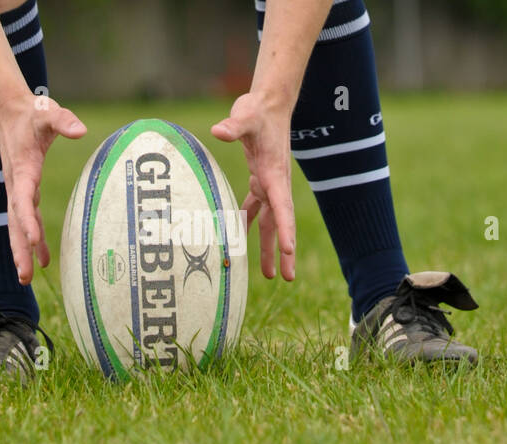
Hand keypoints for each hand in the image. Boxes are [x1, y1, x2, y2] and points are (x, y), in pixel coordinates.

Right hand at [0, 93, 86, 283]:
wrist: (9, 111)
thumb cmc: (31, 113)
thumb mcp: (47, 112)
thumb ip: (64, 121)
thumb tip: (82, 130)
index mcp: (22, 169)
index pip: (22, 199)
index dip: (26, 220)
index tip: (33, 239)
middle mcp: (16, 185)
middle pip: (15, 222)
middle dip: (19, 249)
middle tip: (25, 275)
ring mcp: (18, 190)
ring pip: (17, 226)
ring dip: (22, 252)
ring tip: (26, 279)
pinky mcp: (23, 191)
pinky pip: (27, 221)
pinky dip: (33, 241)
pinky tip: (43, 260)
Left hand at [212, 92, 295, 280]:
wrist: (268, 103)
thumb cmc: (257, 110)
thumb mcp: (245, 116)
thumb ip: (233, 126)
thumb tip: (218, 130)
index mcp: (274, 174)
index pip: (282, 207)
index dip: (285, 230)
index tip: (288, 251)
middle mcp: (274, 183)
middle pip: (280, 223)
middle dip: (283, 251)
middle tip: (288, 278)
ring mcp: (267, 183)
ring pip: (268, 221)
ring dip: (267, 246)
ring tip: (268, 274)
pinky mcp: (258, 179)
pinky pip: (254, 208)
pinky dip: (247, 224)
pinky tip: (239, 239)